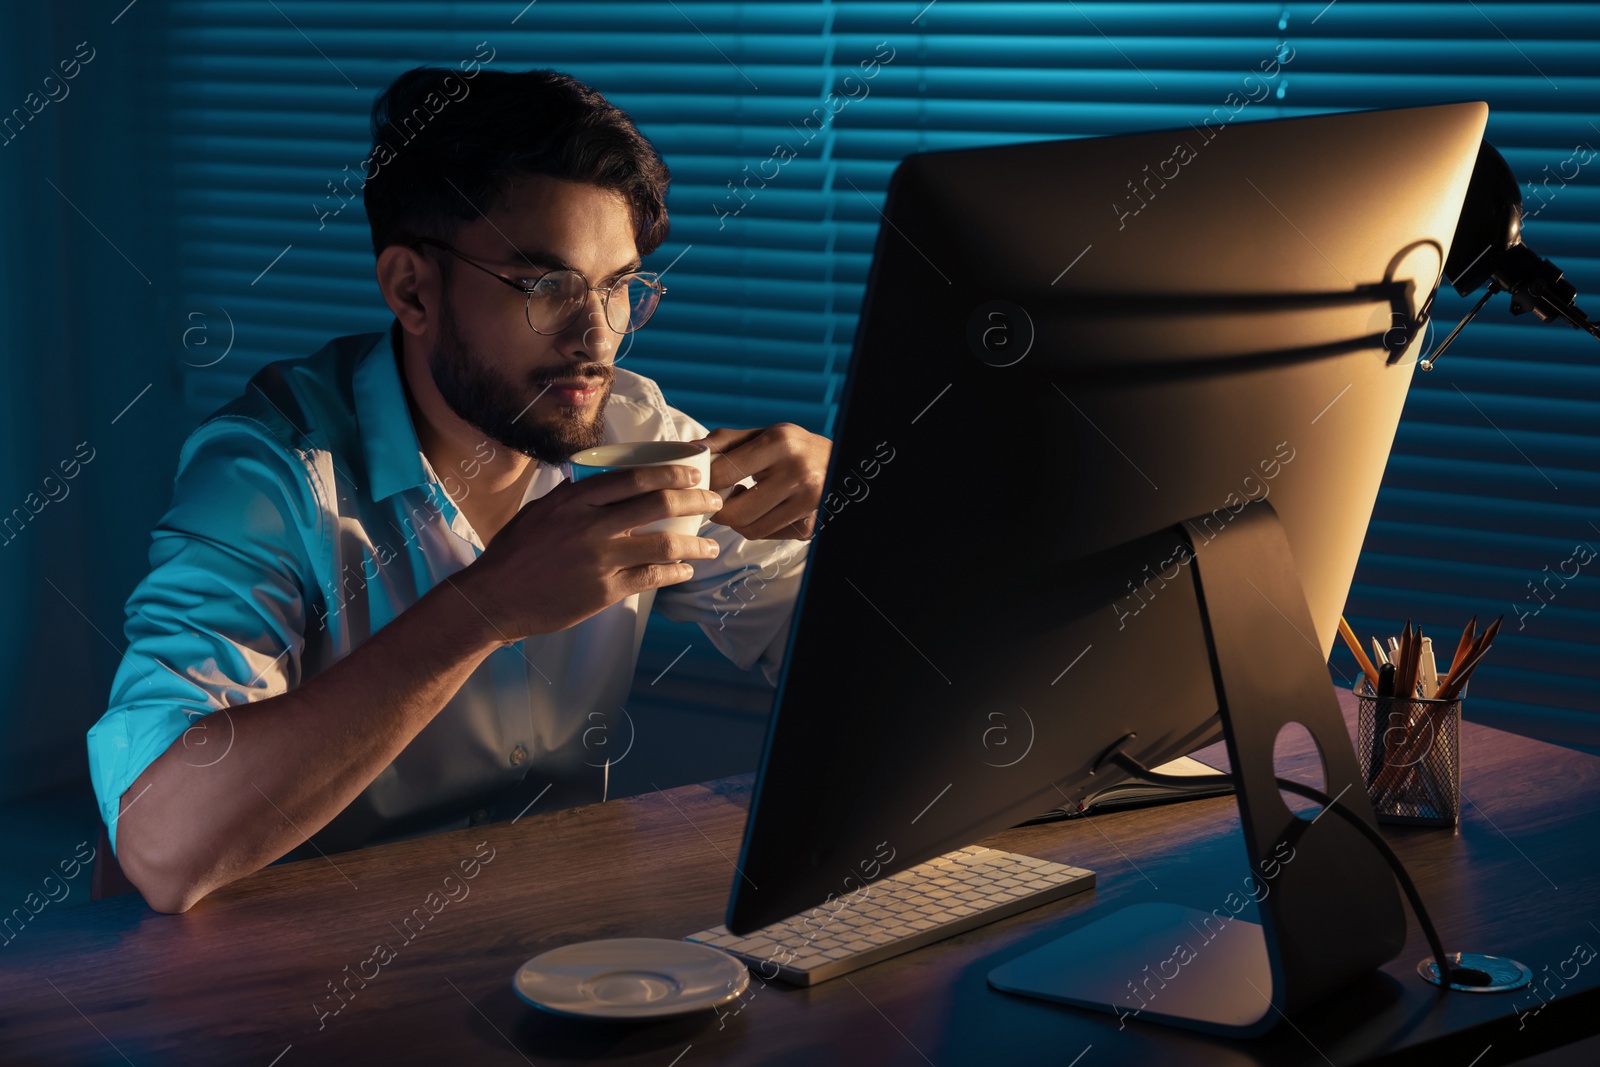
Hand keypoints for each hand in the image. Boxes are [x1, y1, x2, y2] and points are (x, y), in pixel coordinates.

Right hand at [458, 465, 723, 640]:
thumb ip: (572, 498)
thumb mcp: (539, 511)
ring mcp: (600, 558)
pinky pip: (652, 576)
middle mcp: (591, 524)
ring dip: (695, 543)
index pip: (634, 477)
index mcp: (575, 500)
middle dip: (694, 499)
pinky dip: (674, 572)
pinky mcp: (605, 590)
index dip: (670, 472)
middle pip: (657, 503)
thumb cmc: (513, 553)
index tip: (692, 473)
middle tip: (713, 500)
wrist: (494, 597)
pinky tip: (685, 571)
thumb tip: (596, 483)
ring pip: (663, 542)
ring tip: (711, 546)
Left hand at [692, 423, 831, 539]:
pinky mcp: (809, 525)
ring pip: (750, 530)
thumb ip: (724, 441)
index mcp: (779, 443)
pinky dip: (756, 526)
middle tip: (715, 501)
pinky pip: (767, 536)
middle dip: (716, 510)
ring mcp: (807, 504)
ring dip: (736, 521)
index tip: (700, 483)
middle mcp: (797, 473)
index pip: (724, 473)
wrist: (837, 463)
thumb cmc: (792, 447)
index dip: (705, 482)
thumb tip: (689, 451)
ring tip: (741, 501)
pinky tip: (762, 509)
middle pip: (735, 512)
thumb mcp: (763, 433)